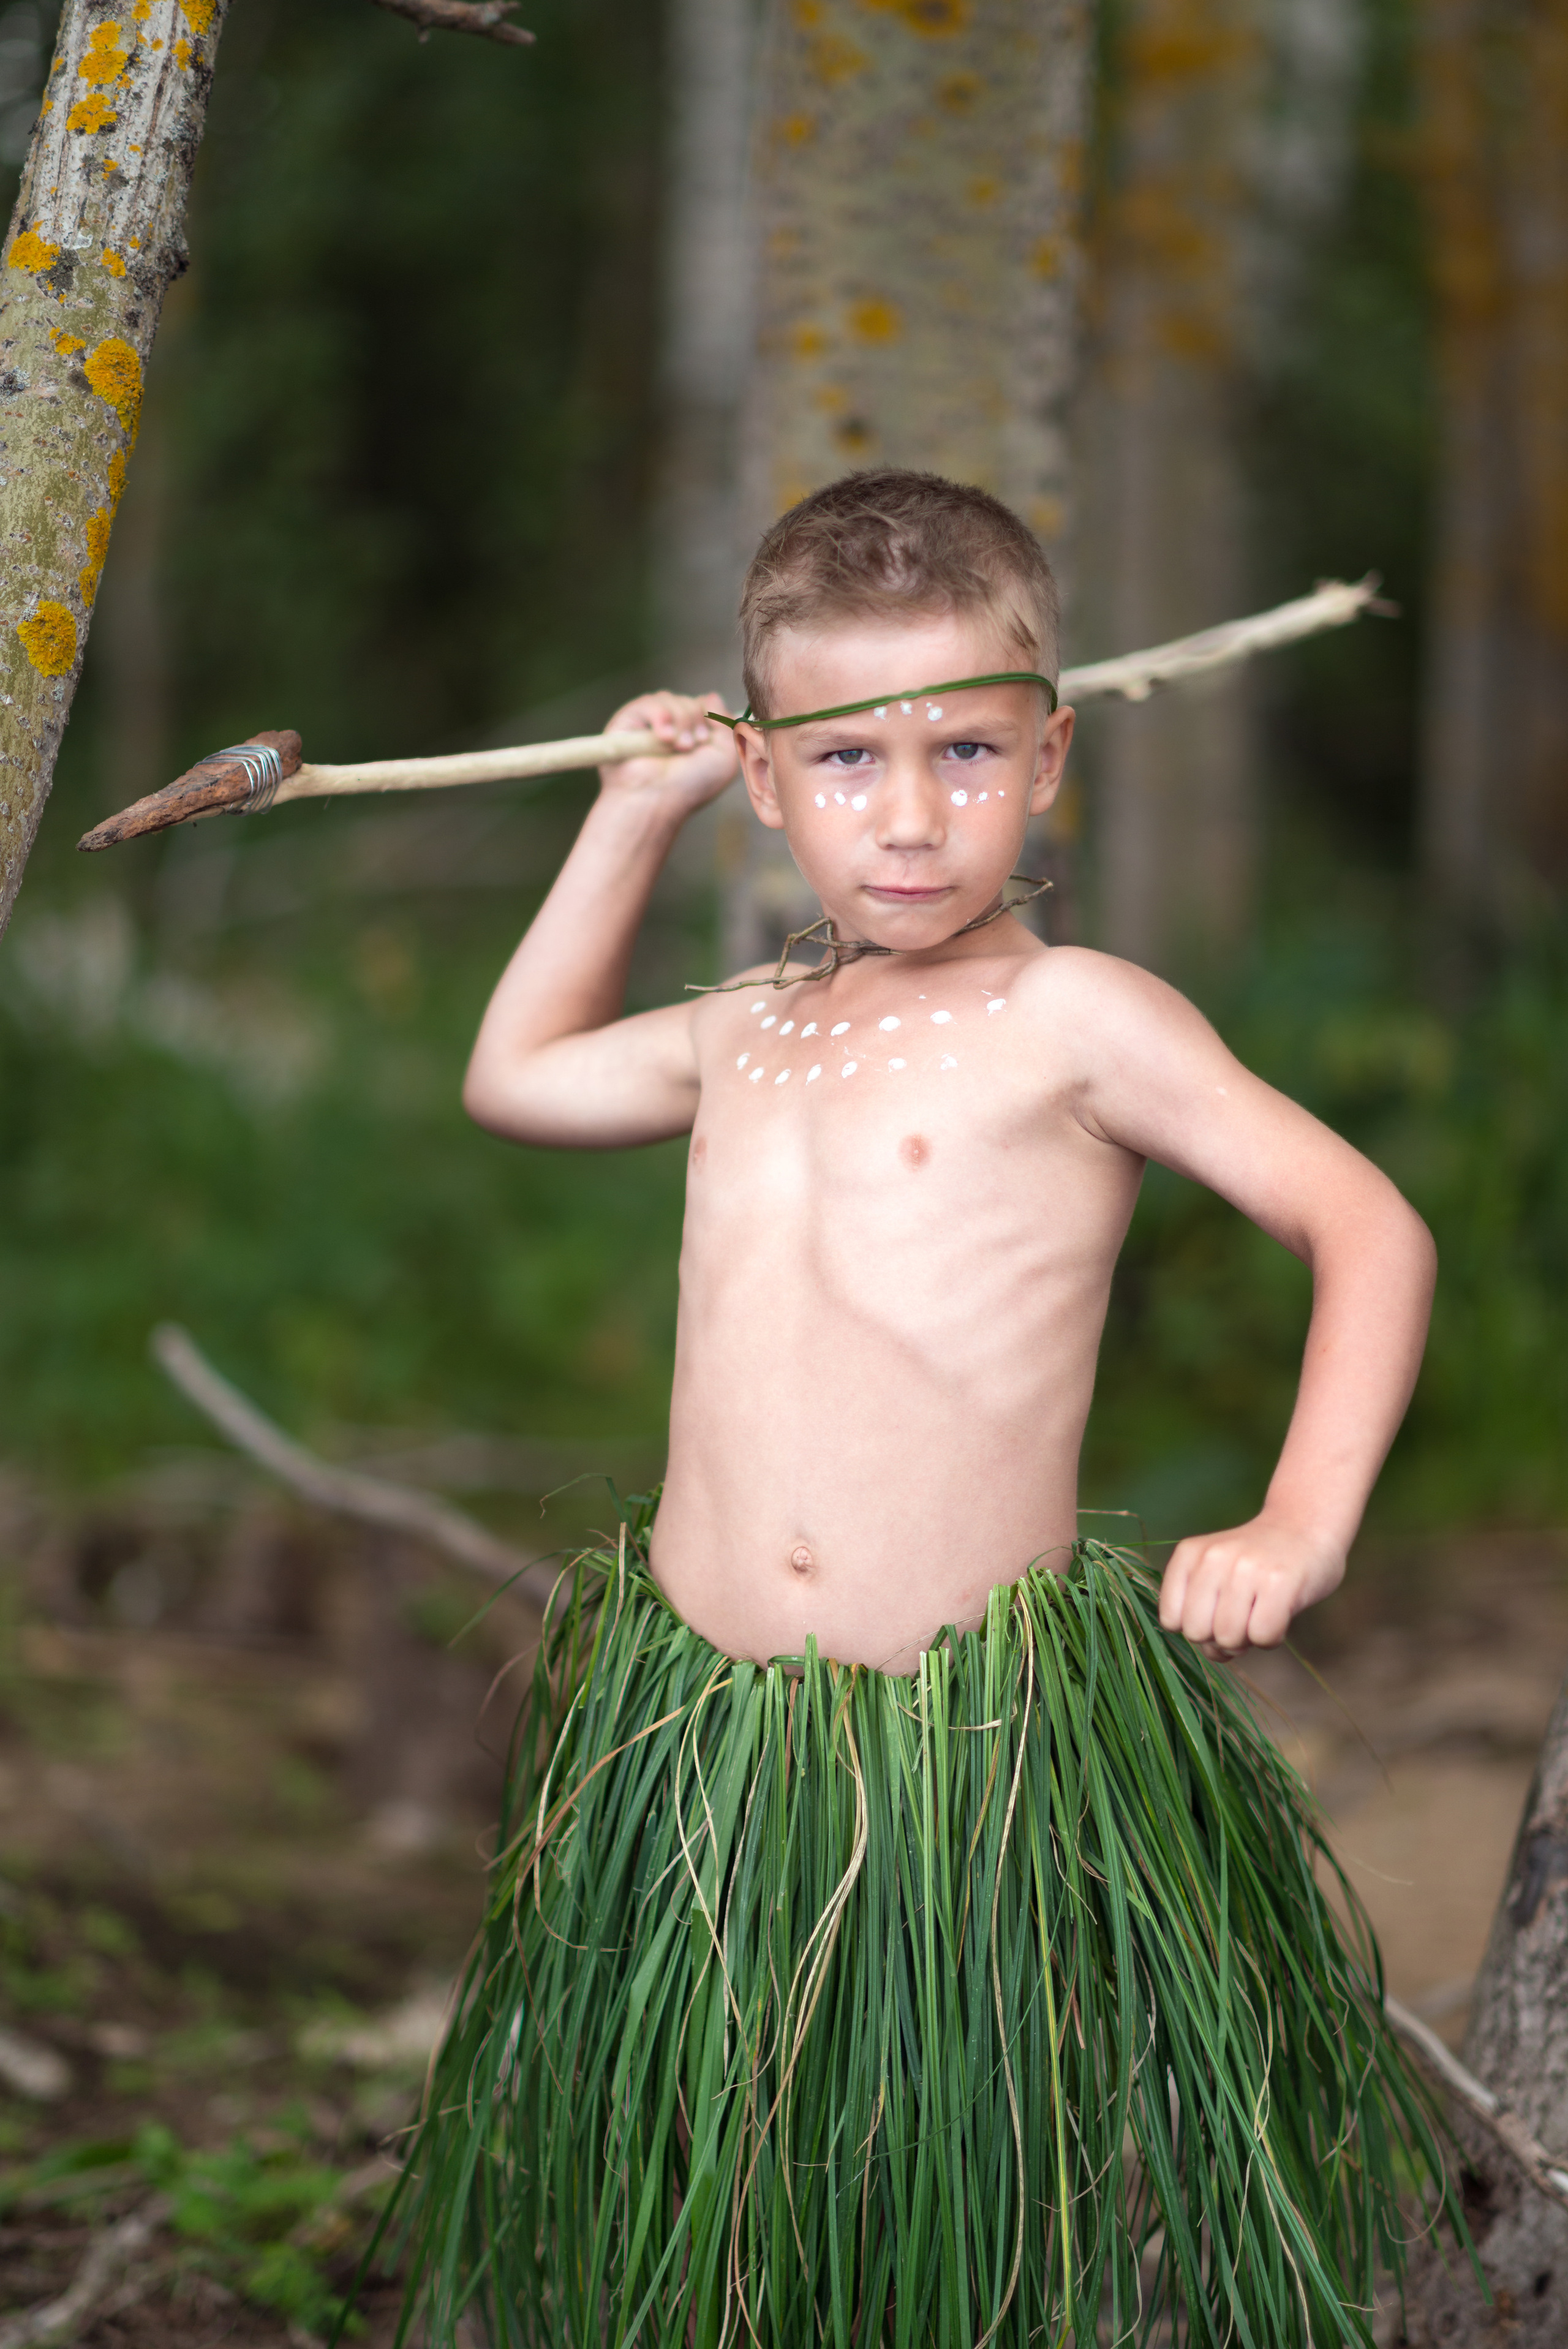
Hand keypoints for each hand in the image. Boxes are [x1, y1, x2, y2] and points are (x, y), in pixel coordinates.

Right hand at [600, 689, 738, 816]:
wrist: (657, 800)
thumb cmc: (690, 786)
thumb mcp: (724, 757)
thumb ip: (727, 724)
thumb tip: (711, 695)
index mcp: (690, 735)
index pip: (703, 705)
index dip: (708, 717)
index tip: (706, 741)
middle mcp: (668, 727)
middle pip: (688, 700)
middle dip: (695, 721)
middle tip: (690, 748)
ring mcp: (647, 723)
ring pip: (670, 698)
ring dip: (681, 721)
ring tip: (677, 746)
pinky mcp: (627, 720)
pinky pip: (649, 702)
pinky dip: (661, 717)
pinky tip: (664, 738)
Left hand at [1157, 1515, 1344, 1660]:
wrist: (1306, 1525)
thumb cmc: (1257, 1562)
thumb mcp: (1214, 1570)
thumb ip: (1199, 1608)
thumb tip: (1212, 1653)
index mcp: (1189, 1553)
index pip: (1170, 1620)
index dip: (1196, 1629)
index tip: (1217, 1615)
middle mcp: (1213, 1557)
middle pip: (1197, 1633)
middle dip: (1220, 1638)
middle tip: (1242, 1618)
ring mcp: (1246, 1568)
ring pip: (1229, 1638)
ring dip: (1248, 1639)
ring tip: (1261, 1613)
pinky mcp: (1279, 1581)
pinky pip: (1262, 1637)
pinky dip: (1272, 1638)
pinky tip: (1280, 1615)